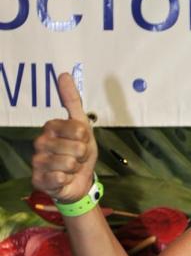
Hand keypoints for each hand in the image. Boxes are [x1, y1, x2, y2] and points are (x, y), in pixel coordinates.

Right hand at [31, 72, 98, 202]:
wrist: (78, 181)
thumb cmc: (79, 153)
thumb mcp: (82, 126)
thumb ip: (73, 101)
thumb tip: (64, 74)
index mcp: (51, 127)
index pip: (77, 129)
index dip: (86, 139)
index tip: (82, 141)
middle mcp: (41, 142)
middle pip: (75, 148)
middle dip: (82, 155)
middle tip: (77, 158)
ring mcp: (38, 161)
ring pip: (68, 163)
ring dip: (75, 169)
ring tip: (70, 168)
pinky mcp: (38, 179)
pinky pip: (59, 177)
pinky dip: (66, 180)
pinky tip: (62, 179)